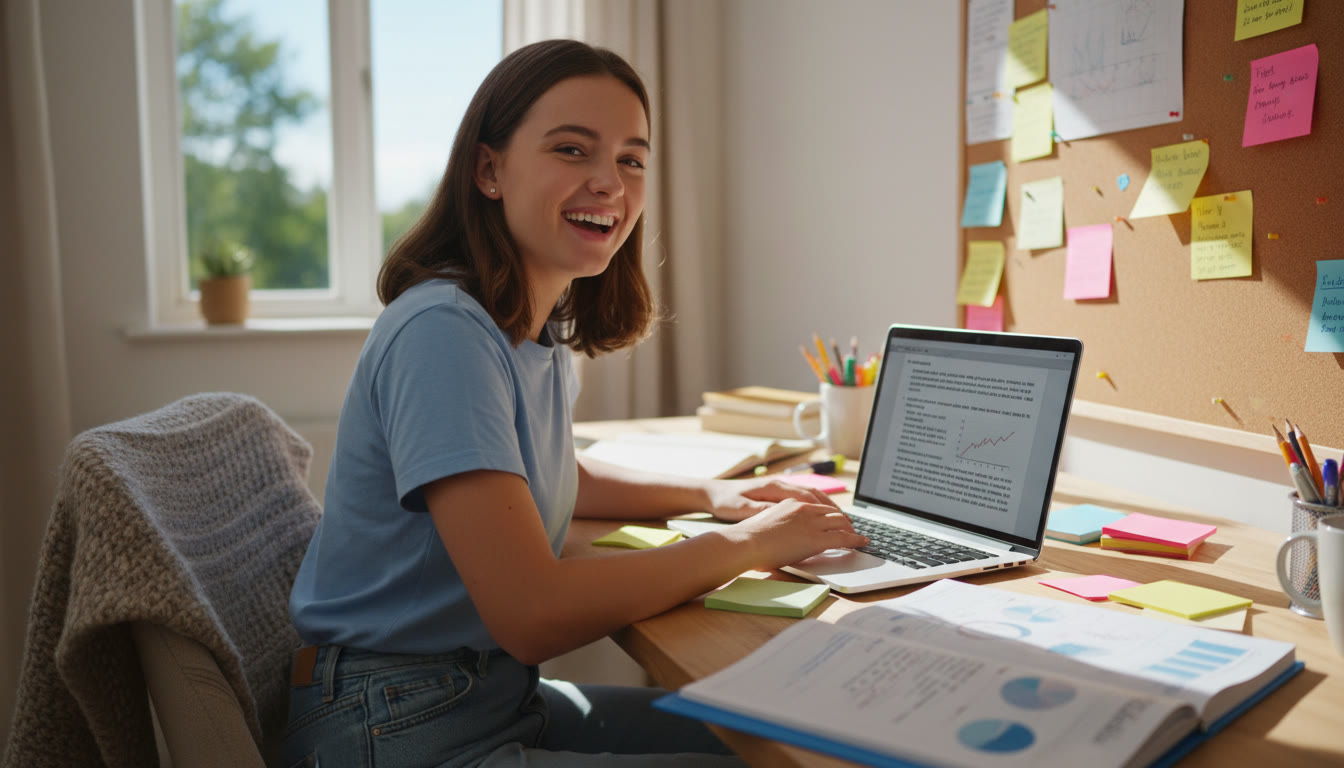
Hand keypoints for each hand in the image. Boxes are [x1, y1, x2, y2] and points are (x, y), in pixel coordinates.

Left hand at [704, 476, 840, 522]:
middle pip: (815, 494)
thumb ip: (764, 510)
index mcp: (774, 487)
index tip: (843, 523)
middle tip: (851, 526)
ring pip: (812, 494)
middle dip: (835, 510)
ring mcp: (780, 487)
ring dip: (829, 507)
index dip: (828, 511)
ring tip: (844, 521)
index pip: (809, 497)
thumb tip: (786, 513)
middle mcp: (780, 484)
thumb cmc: (725, 501)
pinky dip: (817, 506)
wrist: (711, 492)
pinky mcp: (777, 493)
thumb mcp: (742, 508)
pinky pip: (804, 497)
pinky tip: (822, 516)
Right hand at [723, 498, 868, 569]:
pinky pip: (843, 538)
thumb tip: (783, 532)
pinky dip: (856, 540)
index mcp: (791, 503)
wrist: (745, 543)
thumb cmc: (748, 539)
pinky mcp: (816, 539)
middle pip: (832, 512)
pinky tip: (862, 543)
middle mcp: (803, 509)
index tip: (835, 520)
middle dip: (844, 521)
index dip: (829, 514)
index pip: (818, 505)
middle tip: (851, 529)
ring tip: (858, 537)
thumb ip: (779, 522)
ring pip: (840, 522)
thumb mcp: (766, 522)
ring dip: (851, 530)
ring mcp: (811, 523)